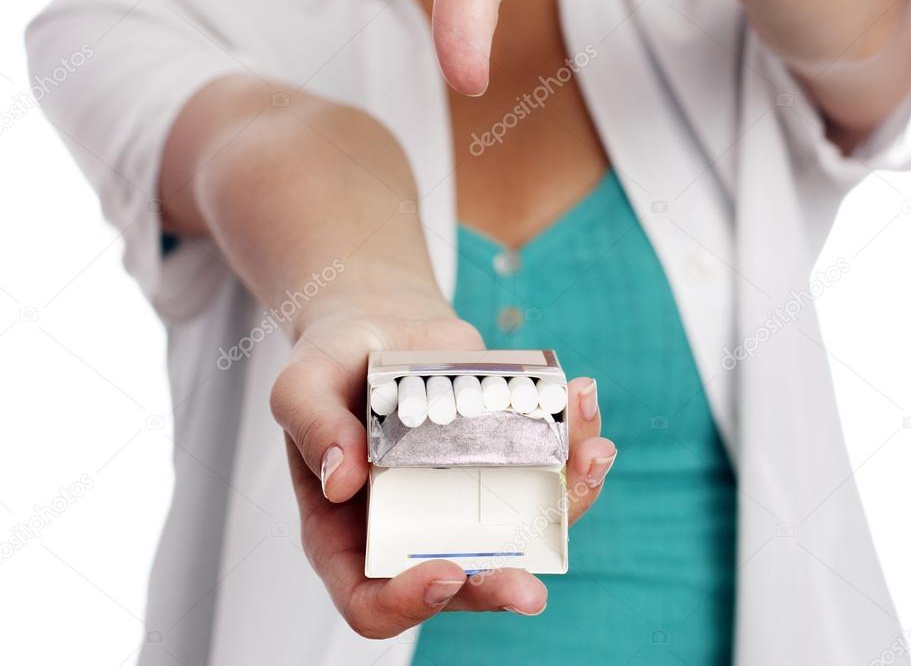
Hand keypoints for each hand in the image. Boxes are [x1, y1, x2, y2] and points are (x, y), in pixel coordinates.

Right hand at [269, 303, 615, 637]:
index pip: (370, 600)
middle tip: (531, 588)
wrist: (380, 324)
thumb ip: (311, 424)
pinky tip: (582, 400)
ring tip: (592, 454)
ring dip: (567, 502)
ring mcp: (464, 496)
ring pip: (522, 529)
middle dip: (499, 586)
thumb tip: (341, 479)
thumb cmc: (331, 362)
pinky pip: (546, 470)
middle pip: (458, 582)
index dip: (406, 603)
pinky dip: (574, 441)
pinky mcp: (502, 458)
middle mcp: (412, 527)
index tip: (442, 572)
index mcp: (347, 532)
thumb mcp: (302, 383)